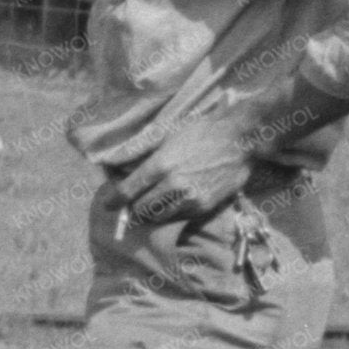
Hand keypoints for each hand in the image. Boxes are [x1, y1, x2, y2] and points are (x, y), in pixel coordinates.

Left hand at [111, 106, 256, 226]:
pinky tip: (174, 202)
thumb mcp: (168, 136)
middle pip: (141, 209)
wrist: (240, 138)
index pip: (128, 191)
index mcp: (159, 165)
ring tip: (153, 204)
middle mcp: (172, 184)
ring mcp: (189, 198)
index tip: (108, 205)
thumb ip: (143, 154)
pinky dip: (172, 213)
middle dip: (134, 207)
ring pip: (159, 217)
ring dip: (152, 213)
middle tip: (133, 203)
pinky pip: (179, 217)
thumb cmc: (202, 132)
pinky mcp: (204, 207)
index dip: (114, 201)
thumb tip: (120, 166)